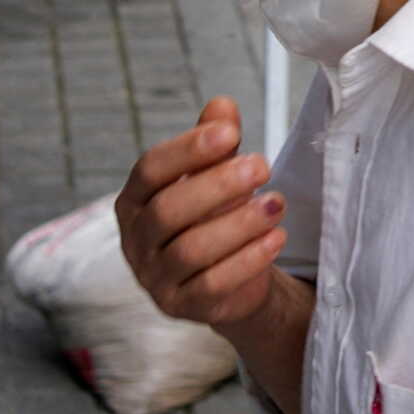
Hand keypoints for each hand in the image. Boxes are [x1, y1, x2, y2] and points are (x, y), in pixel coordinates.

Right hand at [117, 98, 287, 327]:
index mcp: (136, 200)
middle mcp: (136, 240)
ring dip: (239, 224)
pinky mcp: (182, 307)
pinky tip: (276, 238)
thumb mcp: (216, 172)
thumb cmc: (215, 214)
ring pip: (190, 251)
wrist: (231, 277)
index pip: (149, 170)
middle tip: (262, 165)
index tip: (231, 133)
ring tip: (278, 203)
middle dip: (217, 185)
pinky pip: (212, 286)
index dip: (187, 150)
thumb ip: (216, 141)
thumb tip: (221, 106)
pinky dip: (248, 260)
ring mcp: (154, 278)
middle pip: (167, 211)